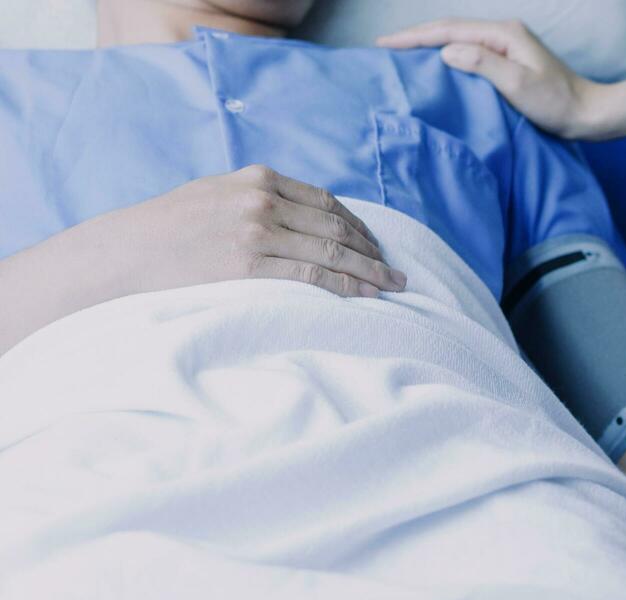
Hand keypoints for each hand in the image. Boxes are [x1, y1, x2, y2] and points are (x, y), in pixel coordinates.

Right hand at [99, 166, 405, 299]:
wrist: (127, 249)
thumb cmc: (170, 225)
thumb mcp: (218, 193)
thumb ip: (258, 197)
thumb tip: (301, 215)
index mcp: (260, 178)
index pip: (326, 202)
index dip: (358, 225)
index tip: (375, 244)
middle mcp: (263, 200)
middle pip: (336, 227)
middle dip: (372, 250)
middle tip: (396, 270)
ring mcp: (258, 231)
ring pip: (332, 251)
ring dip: (369, 270)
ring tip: (394, 285)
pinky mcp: (250, 264)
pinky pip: (312, 276)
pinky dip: (346, 285)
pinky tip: (366, 294)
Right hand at [377, 19, 610, 140]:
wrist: (588, 114)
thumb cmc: (557, 104)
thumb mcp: (519, 84)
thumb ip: (482, 65)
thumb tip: (446, 52)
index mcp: (503, 34)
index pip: (449, 30)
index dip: (415, 37)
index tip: (385, 43)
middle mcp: (503, 33)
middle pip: (450, 29)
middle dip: (415, 37)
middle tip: (383, 46)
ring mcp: (507, 46)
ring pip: (458, 39)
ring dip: (429, 45)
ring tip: (400, 53)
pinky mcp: (509, 61)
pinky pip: (469, 52)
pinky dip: (446, 56)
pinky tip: (434, 65)